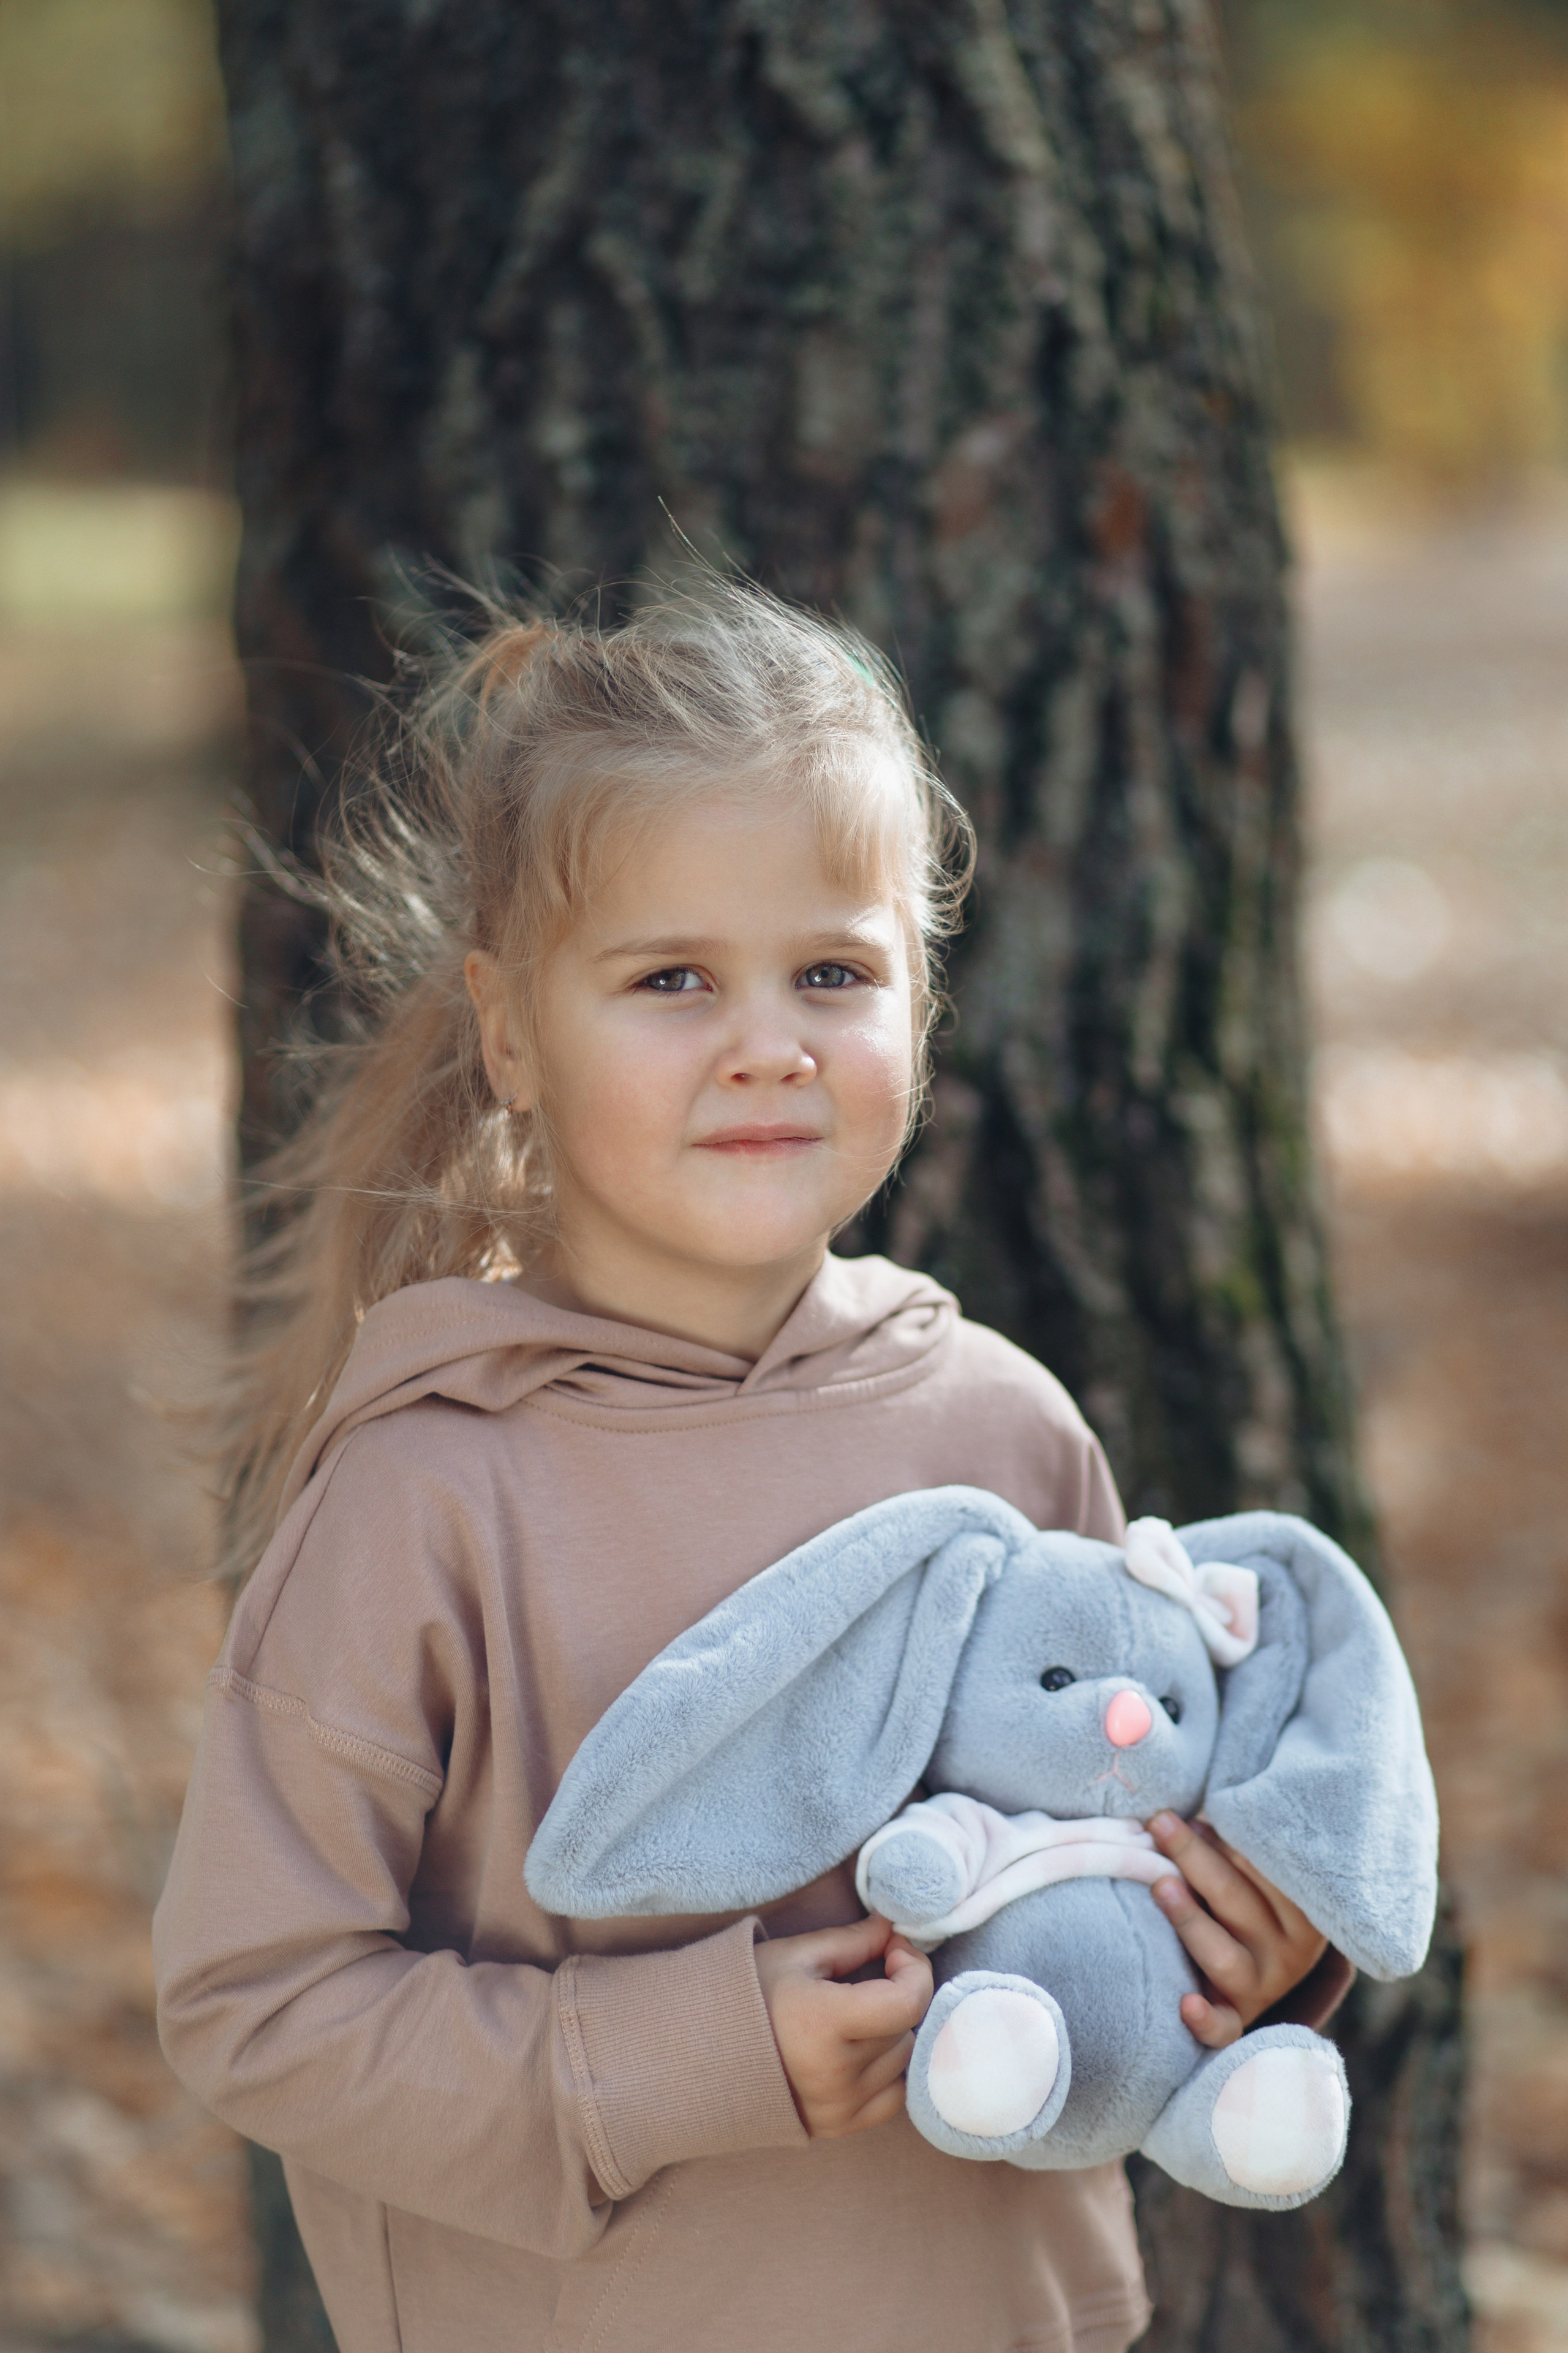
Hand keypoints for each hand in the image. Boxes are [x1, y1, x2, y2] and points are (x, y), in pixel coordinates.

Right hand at [753, 1914, 933, 2138]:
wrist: (700, 2054)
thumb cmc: (746, 1996)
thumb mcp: (796, 1956)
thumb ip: (853, 1941)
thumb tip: (895, 1927)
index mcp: (823, 2023)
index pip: (907, 2002)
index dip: (914, 1968)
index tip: (894, 1949)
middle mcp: (835, 2074)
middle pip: (904, 2028)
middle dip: (896, 1993)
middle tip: (871, 1974)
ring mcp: (838, 2107)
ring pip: (902, 2062)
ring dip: (892, 2032)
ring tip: (857, 2014)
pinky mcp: (838, 2128)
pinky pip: (893, 2098)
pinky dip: (889, 2071)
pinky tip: (862, 2050)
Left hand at [1147, 1813, 1326, 2049]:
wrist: (1261, 1969)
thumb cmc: (1248, 1897)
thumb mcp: (1254, 1871)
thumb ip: (1234, 1845)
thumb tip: (1186, 1813)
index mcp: (1303, 1910)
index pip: (1268, 1870)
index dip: (1230, 1838)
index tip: (1197, 1808)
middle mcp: (1290, 1952)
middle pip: (1237, 1902)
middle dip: (1194, 1859)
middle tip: (1159, 1823)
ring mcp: (1263, 1987)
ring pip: (1224, 1957)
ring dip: (1190, 1921)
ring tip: (1161, 1885)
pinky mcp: (1236, 2019)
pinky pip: (1222, 2029)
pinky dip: (1205, 2020)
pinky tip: (1185, 2003)